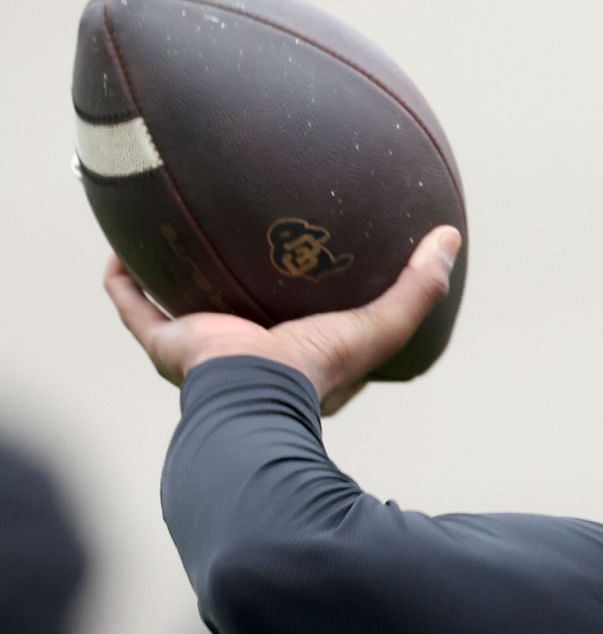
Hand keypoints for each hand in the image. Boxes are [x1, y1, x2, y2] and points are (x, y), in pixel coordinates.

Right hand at [106, 225, 458, 414]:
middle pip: (234, 307)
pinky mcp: (168, 345)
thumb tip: (451, 238)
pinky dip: (124, 281)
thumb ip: (419, 287)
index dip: (304, 290)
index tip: (307, 252)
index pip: (301, 319)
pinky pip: (135, 307)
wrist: (255, 400)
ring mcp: (203, 351)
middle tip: (234, 234)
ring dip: (170, 275)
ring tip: (167, 233)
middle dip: (230, 277)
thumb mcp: (379, 325)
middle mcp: (245, 352)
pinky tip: (120, 247)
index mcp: (294, 355)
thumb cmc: (317, 370)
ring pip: (180, 306)